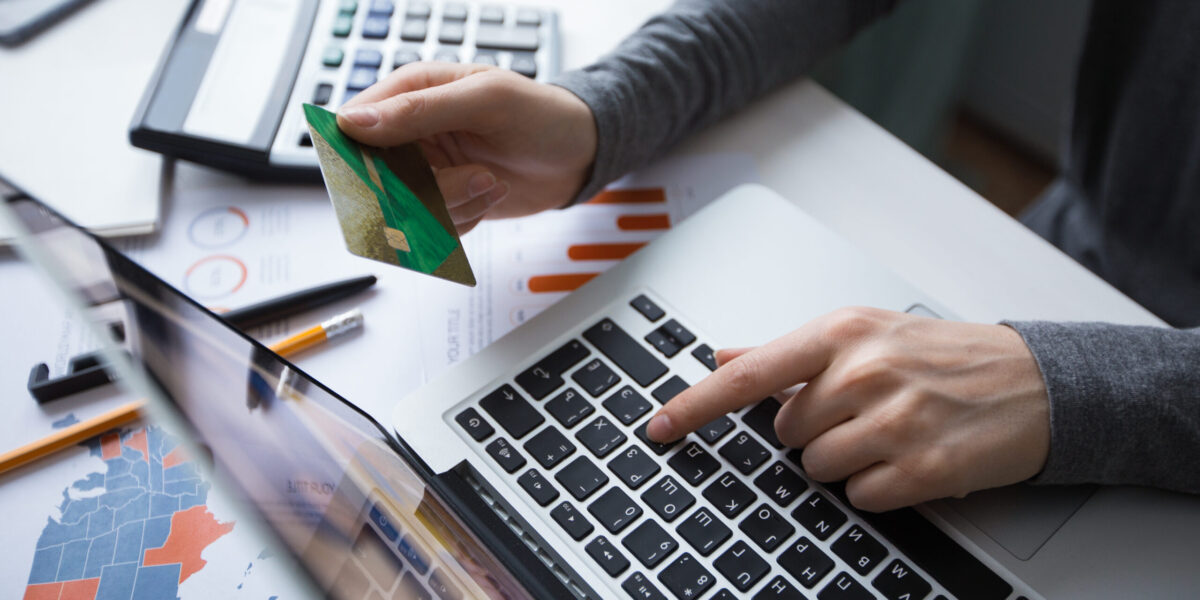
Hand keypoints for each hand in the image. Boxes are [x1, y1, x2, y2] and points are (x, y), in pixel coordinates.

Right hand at [337, 63, 596, 233]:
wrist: (578, 154)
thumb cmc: (542, 114)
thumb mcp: (486, 99)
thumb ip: (420, 109)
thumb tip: (356, 122)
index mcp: (410, 92)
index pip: (354, 125)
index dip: (361, 155)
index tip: (392, 174)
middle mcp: (410, 134)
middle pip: (375, 179)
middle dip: (422, 190)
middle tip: (471, 176)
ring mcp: (425, 171)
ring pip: (404, 211)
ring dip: (453, 205)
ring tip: (490, 180)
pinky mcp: (443, 202)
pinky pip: (431, 228)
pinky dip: (464, 220)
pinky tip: (490, 194)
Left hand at [646, 307, 1049, 511]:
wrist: (1032, 381)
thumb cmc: (942, 354)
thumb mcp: (862, 332)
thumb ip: (786, 351)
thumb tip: (722, 353)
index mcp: (840, 333)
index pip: (749, 375)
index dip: (695, 406)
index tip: (658, 427)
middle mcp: (863, 372)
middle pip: (786, 434)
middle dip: (815, 431)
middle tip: (864, 411)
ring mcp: (893, 421)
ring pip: (817, 468)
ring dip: (846, 461)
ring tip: (890, 431)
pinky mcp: (922, 468)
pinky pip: (859, 496)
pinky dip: (878, 486)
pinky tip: (910, 456)